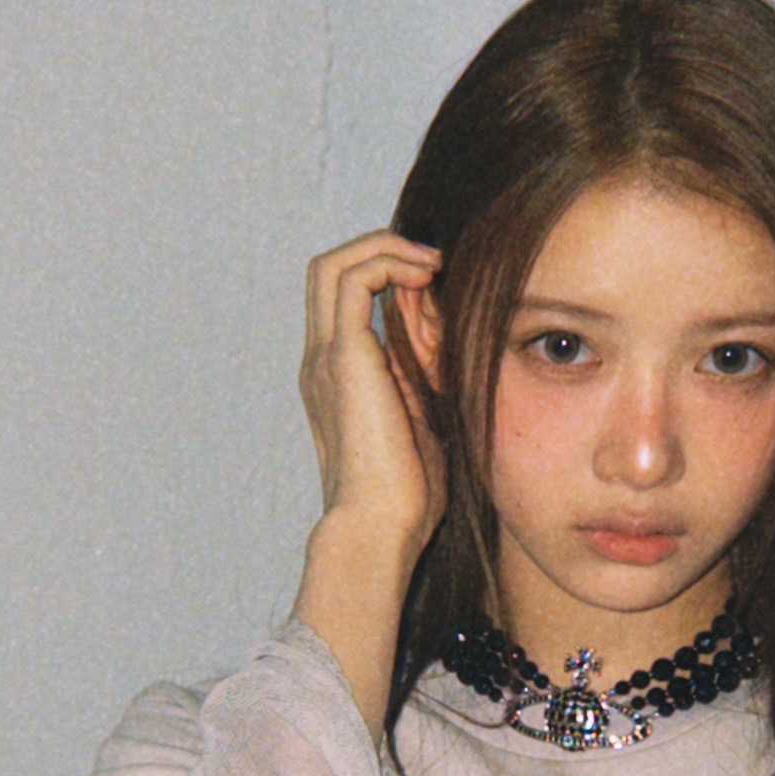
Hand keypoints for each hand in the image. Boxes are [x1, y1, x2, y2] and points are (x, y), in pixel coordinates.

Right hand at [298, 231, 445, 558]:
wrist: (379, 527)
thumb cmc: (407, 493)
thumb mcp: (426, 418)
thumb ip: (428, 376)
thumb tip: (453, 334)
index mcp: (337, 377)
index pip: (345, 299)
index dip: (386, 276)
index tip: (435, 285)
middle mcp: (322, 360)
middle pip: (328, 272)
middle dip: (380, 251)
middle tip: (431, 264)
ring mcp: (327, 356)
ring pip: (332, 265)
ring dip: (384, 249)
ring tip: (431, 263)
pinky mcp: (345, 356)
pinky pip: (354, 279)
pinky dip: (389, 261)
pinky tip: (428, 275)